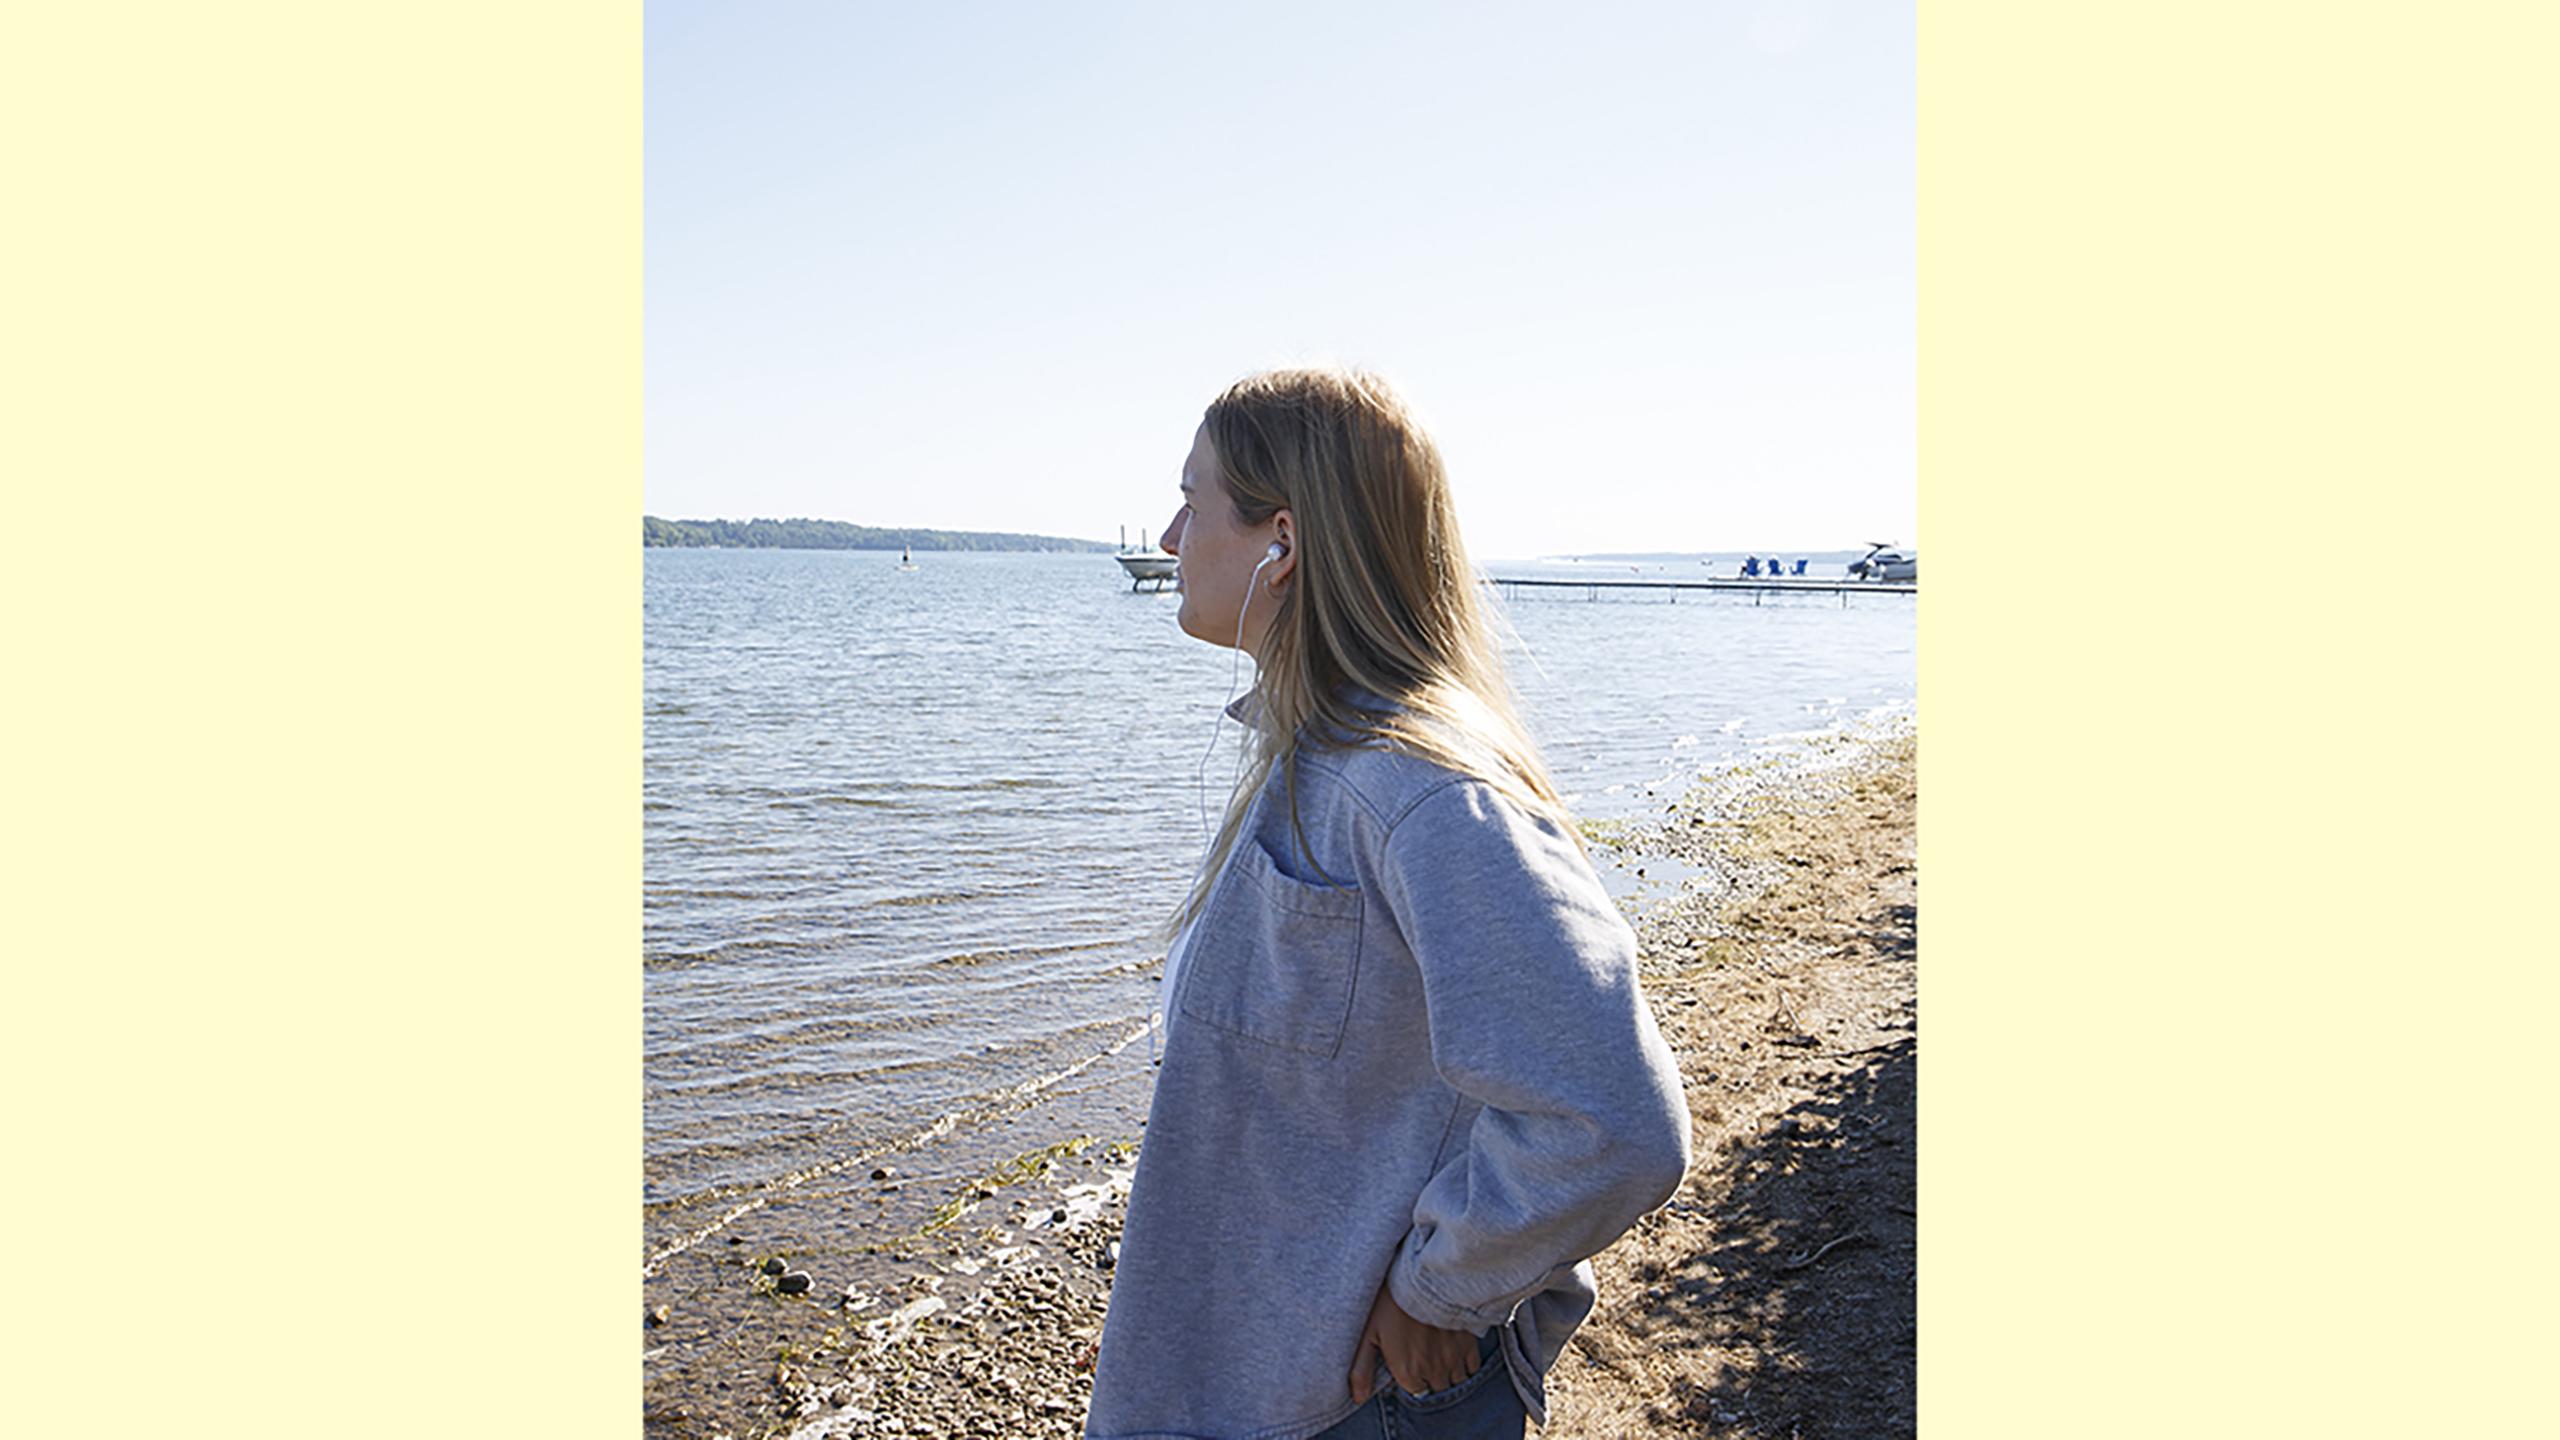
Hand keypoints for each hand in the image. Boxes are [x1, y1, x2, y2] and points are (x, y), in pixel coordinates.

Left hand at [1348, 1266, 1481, 1403]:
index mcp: (1408, 1372)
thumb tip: (1358, 1398)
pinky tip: (1453, 1350)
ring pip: (1456, 1381)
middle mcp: (1433, 1371)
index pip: (1416, 1392)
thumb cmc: (1390, 1303)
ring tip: (1437, 1355)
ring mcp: (1453, 1358)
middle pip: (1437, 1389)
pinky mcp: (1468, 1343)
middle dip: (1430, 1379)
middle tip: (1422, 1358)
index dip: (1411, 1380)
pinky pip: (1472, 1367)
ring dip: (1448, 1374)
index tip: (1407, 1365)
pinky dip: (1464, 1364)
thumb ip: (1362, 1370)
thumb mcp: (1368, 1334)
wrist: (1422, 1276)